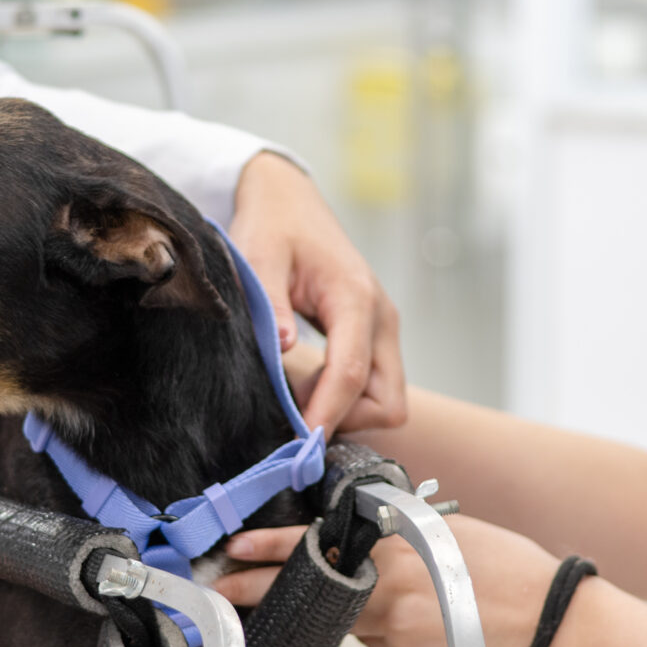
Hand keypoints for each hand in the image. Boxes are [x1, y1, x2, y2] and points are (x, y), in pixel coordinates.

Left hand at [218, 515, 564, 646]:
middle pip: (312, 592)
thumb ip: (398, 533)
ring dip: (325, 607)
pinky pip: (370, 636)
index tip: (237, 547)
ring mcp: (396, 630)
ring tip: (316, 598)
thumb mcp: (448, 530)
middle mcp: (390, 592)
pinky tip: (390, 614)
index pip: (320, 546)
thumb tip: (363, 533)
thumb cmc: (511, 568)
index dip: (272, 548)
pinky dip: (367, 623)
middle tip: (224, 589)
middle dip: (264, 591)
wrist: (549, 622)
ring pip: (342, 616)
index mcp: (398, 551)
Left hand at [228, 151, 404, 431]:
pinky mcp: (374, 336)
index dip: (327, 413)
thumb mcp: (259, 258)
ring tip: (294, 396)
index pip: (352, 374)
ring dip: (344, 410)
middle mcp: (380, 317)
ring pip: (385, 399)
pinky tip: (306, 384)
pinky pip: (373, 386)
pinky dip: (344, 398)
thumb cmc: (273, 227)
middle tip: (295, 417)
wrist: (289, 202)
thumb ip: (271, 305)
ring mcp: (382, 328)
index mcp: (355, 297)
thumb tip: (285, 349)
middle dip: (346, 419)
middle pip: (387, 400)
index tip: (299, 443)